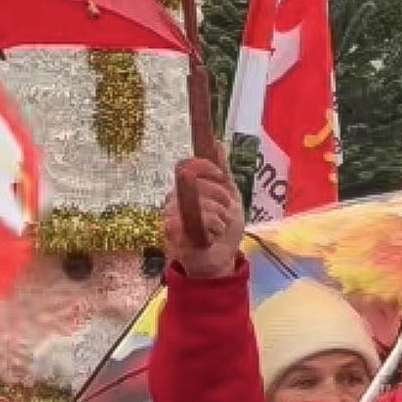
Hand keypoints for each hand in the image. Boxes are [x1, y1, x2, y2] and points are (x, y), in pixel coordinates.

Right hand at [163, 153, 245, 278]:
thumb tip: (216, 142)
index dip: (208, 168)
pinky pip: (200, 218)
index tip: (221, 178)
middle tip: (224, 215)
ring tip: (218, 229)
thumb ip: (222, 171)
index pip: (192, 165)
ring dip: (221, 217)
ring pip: (203, 201)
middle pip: (200, 182)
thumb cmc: (223, 228)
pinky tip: (212, 236)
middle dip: (221, 198)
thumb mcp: (230, 195)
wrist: (220, 259)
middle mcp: (174, 198)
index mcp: (186, 187)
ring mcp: (171, 214)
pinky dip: (215, 227)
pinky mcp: (172, 230)